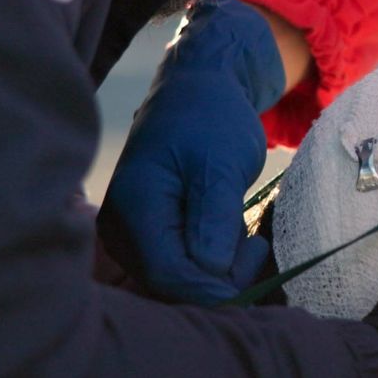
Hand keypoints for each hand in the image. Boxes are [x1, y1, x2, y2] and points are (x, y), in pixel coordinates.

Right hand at [98, 0, 285, 304]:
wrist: (198, 92)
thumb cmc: (212, 119)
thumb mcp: (222, 164)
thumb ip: (214, 219)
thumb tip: (210, 272)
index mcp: (135, 206)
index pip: (170, 274)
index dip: (216, 285)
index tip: (256, 256)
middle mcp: (121, 228)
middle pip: (170, 285)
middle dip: (219, 278)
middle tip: (255, 245)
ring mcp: (129, 235)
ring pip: (176, 281)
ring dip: (216, 270)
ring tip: (241, 231)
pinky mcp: (144, 237)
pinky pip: (177, 268)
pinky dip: (208, 260)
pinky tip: (227, 233)